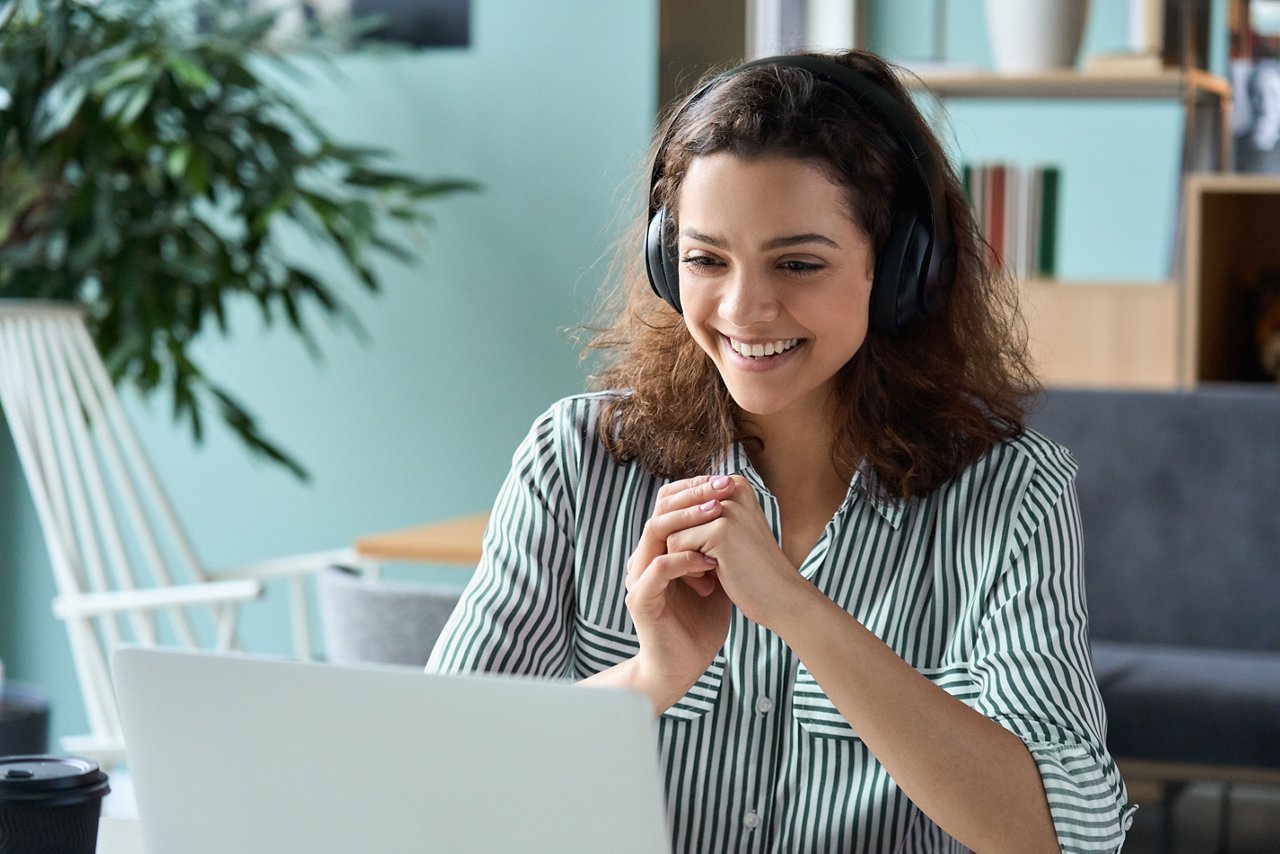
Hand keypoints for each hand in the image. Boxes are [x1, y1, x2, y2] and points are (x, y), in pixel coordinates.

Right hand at [623, 475, 736, 711]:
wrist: (682, 666)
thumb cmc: (699, 623)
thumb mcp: (715, 576)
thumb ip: (718, 546)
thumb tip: (743, 514)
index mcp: (659, 548)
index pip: (669, 504)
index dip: (696, 488)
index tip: (727, 481)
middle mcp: (644, 557)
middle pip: (660, 509)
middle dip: (694, 494)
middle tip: (723, 488)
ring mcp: (639, 577)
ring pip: (655, 531)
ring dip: (687, 520)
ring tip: (716, 515)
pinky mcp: (641, 599)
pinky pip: (659, 568)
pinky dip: (685, 560)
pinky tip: (710, 563)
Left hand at [666, 475, 808, 631]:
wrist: (781, 598)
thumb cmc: (752, 569)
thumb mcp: (728, 532)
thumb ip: (701, 513)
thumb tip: (662, 501)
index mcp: (734, 484)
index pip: (681, 502)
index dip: (685, 533)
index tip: (707, 554)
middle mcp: (731, 488)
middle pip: (674, 515)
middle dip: (681, 546)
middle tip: (702, 570)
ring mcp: (727, 508)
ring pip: (671, 530)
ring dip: (681, 559)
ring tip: (707, 575)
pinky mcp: (720, 530)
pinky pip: (675, 546)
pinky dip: (686, 570)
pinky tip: (709, 581)